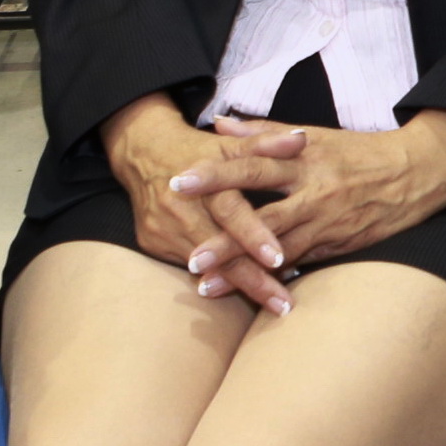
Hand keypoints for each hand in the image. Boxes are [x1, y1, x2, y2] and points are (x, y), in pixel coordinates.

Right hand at [99, 95, 307, 314]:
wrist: (144, 153)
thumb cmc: (199, 149)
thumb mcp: (231, 145)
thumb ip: (267, 144)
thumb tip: (301, 139)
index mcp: (205, 183)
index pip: (231, 212)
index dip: (254, 235)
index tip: (278, 259)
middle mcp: (181, 209)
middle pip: (220, 252)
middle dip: (254, 280)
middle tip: (284, 305)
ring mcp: (163, 230)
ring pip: (206, 268)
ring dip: (239, 287)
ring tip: (274, 304)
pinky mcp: (153, 244)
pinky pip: (189, 269)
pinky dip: (217, 279)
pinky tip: (244, 293)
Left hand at [165, 108, 445, 280]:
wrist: (417, 171)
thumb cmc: (360, 151)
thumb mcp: (314, 135)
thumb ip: (263, 132)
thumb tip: (219, 124)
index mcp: (303, 158)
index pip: (251, 165)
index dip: (215, 174)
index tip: (178, 182)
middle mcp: (314, 192)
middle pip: (262, 217)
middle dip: (224, 239)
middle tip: (188, 257)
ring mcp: (328, 223)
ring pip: (279, 251)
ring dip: (241, 271)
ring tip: (204, 287)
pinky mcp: (340, 245)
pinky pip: (303, 264)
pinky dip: (274, 279)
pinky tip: (250, 295)